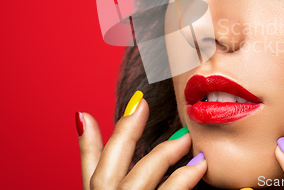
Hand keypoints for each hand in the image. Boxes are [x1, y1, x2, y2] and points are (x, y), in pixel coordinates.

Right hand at [76, 91, 206, 189]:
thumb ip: (96, 159)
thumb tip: (82, 118)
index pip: (90, 167)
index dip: (89, 139)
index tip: (87, 111)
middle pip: (111, 166)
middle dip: (126, 133)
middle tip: (143, 104)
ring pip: (142, 176)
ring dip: (165, 153)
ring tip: (187, 137)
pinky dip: (185, 178)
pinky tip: (201, 165)